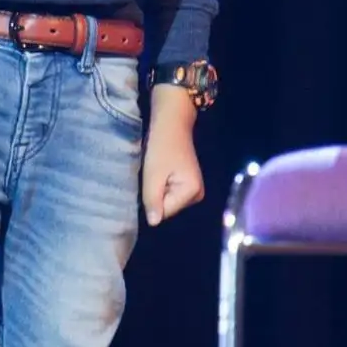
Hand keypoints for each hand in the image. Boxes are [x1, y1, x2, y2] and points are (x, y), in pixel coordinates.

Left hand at [141, 86, 205, 225]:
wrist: (171, 123)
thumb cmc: (161, 145)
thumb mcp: (153, 174)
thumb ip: (153, 200)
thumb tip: (153, 223)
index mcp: (192, 192)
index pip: (164, 212)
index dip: (151, 200)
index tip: (149, 180)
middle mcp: (198, 195)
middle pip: (167, 208)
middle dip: (155, 196)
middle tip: (152, 175)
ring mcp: (194, 190)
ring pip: (167, 202)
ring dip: (156, 191)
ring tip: (155, 173)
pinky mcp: (188, 185)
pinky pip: (169, 194)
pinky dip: (161, 186)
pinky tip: (159, 173)